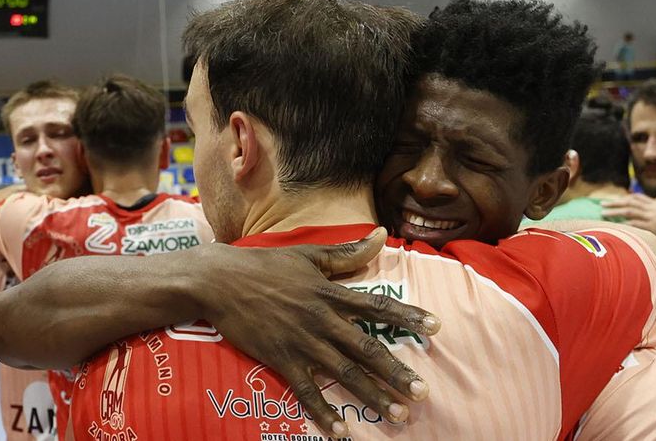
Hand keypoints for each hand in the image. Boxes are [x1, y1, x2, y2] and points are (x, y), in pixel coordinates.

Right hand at [193, 227, 439, 436]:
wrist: (219, 280)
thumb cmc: (263, 265)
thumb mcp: (308, 254)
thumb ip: (347, 253)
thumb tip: (381, 235)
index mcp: (330, 292)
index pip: (378, 305)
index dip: (409, 316)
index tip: (436, 328)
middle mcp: (321, 319)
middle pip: (367, 349)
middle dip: (396, 372)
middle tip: (422, 393)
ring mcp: (301, 341)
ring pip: (344, 373)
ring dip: (372, 396)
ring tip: (397, 415)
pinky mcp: (280, 359)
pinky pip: (306, 391)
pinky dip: (323, 412)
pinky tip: (341, 432)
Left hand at [602, 194, 655, 245]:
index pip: (636, 197)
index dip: (623, 198)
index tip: (613, 199)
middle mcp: (653, 208)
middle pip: (629, 203)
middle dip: (614, 203)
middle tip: (601, 205)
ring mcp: (653, 218)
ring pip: (629, 212)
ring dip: (614, 212)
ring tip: (603, 214)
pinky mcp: (654, 228)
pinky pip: (636, 225)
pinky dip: (625, 224)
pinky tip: (616, 225)